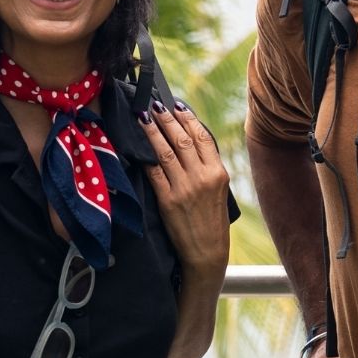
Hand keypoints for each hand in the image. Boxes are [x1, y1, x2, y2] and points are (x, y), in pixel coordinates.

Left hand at [137, 101, 230, 272]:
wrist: (207, 252)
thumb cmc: (212, 222)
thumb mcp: (219, 191)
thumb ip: (207, 168)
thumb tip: (189, 143)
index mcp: (218, 173)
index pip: (202, 137)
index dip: (188, 118)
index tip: (177, 105)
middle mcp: (203, 177)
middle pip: (182, 139)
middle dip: (167, 119)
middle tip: (156, 105)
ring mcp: (184, 188)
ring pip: (166, 152)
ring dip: (153, 131)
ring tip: (144, 117)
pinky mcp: (168, 200)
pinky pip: (154, 172)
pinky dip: (145, 156)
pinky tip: (138, 145)